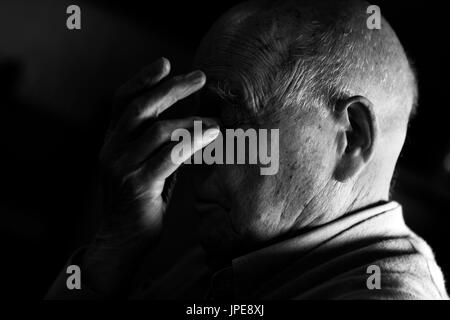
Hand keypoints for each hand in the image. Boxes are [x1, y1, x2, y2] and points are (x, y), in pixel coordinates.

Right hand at [82, 57, 218, 294]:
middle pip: (140, 107)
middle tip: (201, 77)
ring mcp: (121, 167)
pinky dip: (193, 141)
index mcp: (112, 141)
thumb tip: (190, 114)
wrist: (123, 240)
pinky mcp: (137, 186)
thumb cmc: (141, 199)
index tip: (167, 63)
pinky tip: (212, 135)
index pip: (122, 100)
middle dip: (172, 88)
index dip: (142, 78)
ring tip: (216, 120)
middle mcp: (111, 149)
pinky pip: (169, 155)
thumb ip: (158, 141)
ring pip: (158, 129)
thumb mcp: (146, 163)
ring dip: (191, 119)